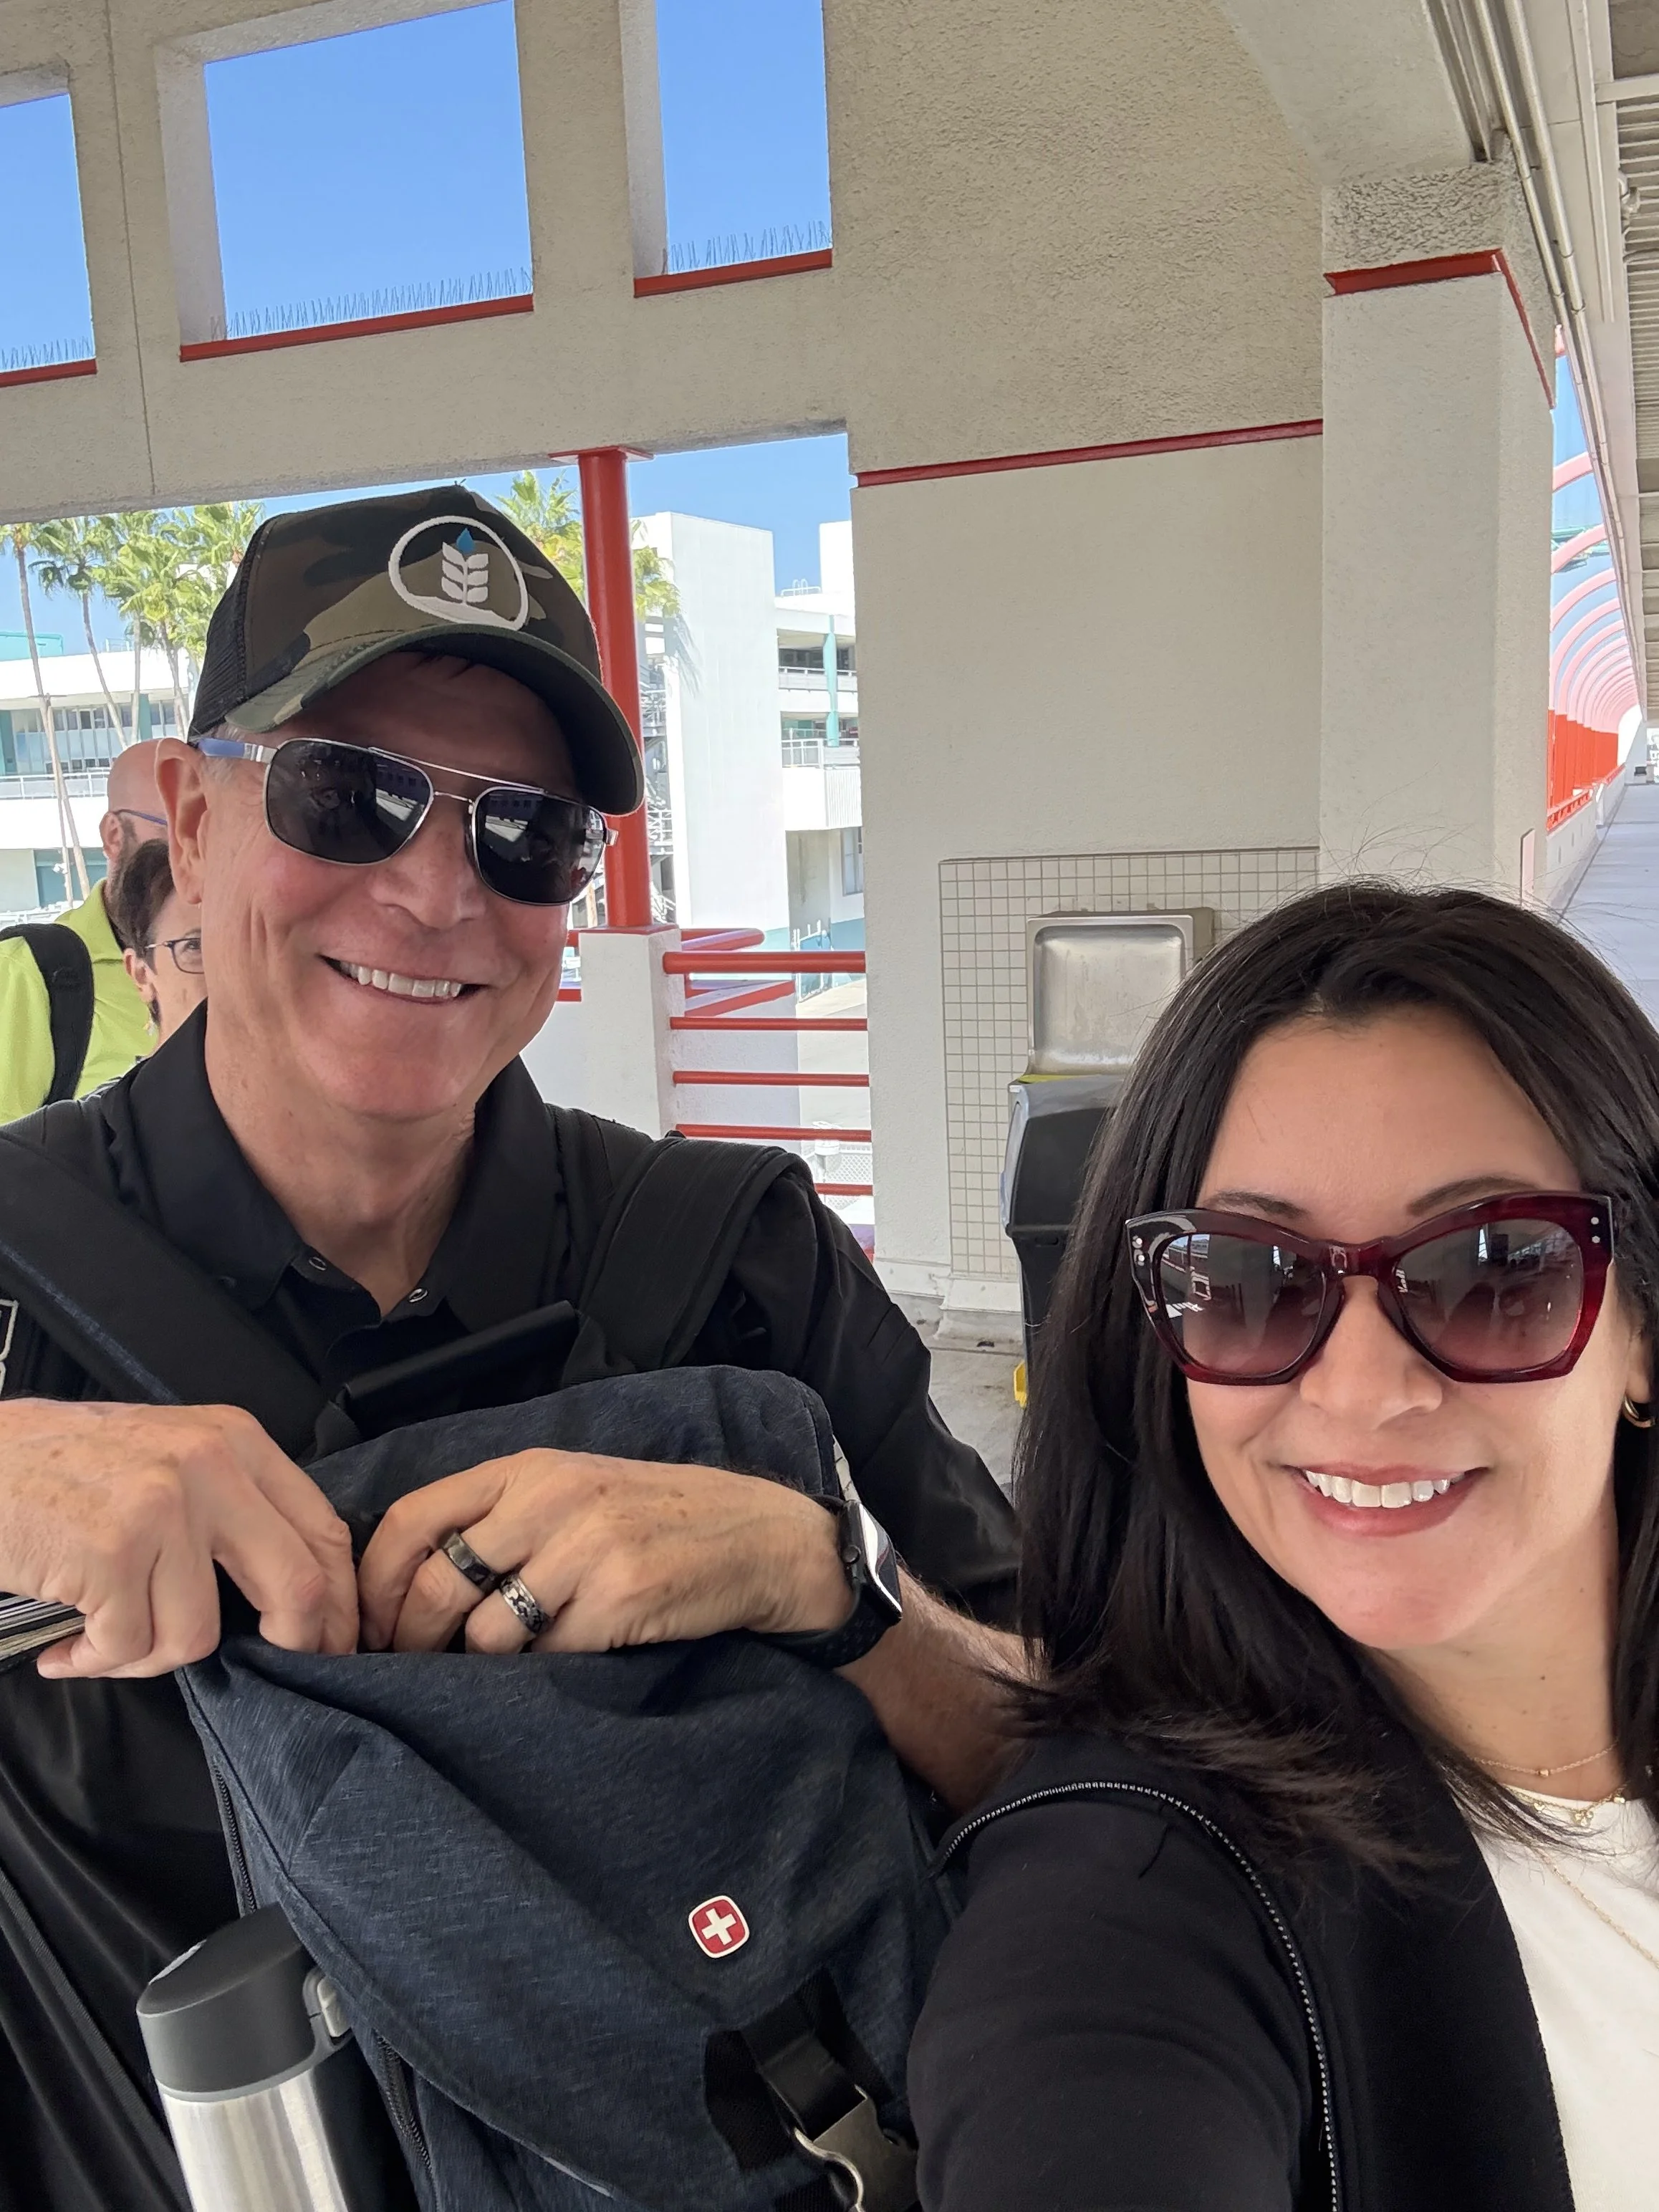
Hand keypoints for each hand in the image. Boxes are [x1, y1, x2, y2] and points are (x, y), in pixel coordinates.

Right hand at [0, 1398, 358, 1676]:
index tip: (333, 1641)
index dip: (338, 1600)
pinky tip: (66, 1645)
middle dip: (292, 1643)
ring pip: (197, 1634)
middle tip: (267, 1666)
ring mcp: (162, 1509)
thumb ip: (232, 1505)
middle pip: (296, 1584)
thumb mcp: (169, 1456)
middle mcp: (210, 1466)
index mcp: (235, 1440)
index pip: (322, 1529)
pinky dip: (94, 1660)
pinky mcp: (111, 1554)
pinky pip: (128, 1646)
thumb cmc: (64, 1467)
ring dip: (144, 1657)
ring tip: (103, 1639)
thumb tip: (294, 1590)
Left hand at [357, 1450, 854, 1654]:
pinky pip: (548, 1658)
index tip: (366, 1630)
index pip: (413, 1518)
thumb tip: (411, 1588)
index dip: (375, 1584)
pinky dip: (544, 1676)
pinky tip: (565, 1667)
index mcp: (529, 1468)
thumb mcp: (576, 1494)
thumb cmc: (659, 1522)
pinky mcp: (622, 1597)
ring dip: (483, 1668)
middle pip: (437, 1583)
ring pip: (487, 1633)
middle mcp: (552, 1498)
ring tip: (499, 1675)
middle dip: (410, 1643)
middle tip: (411, 1676)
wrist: (763, 1539)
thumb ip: (503, 1520)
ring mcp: (588, 1546)